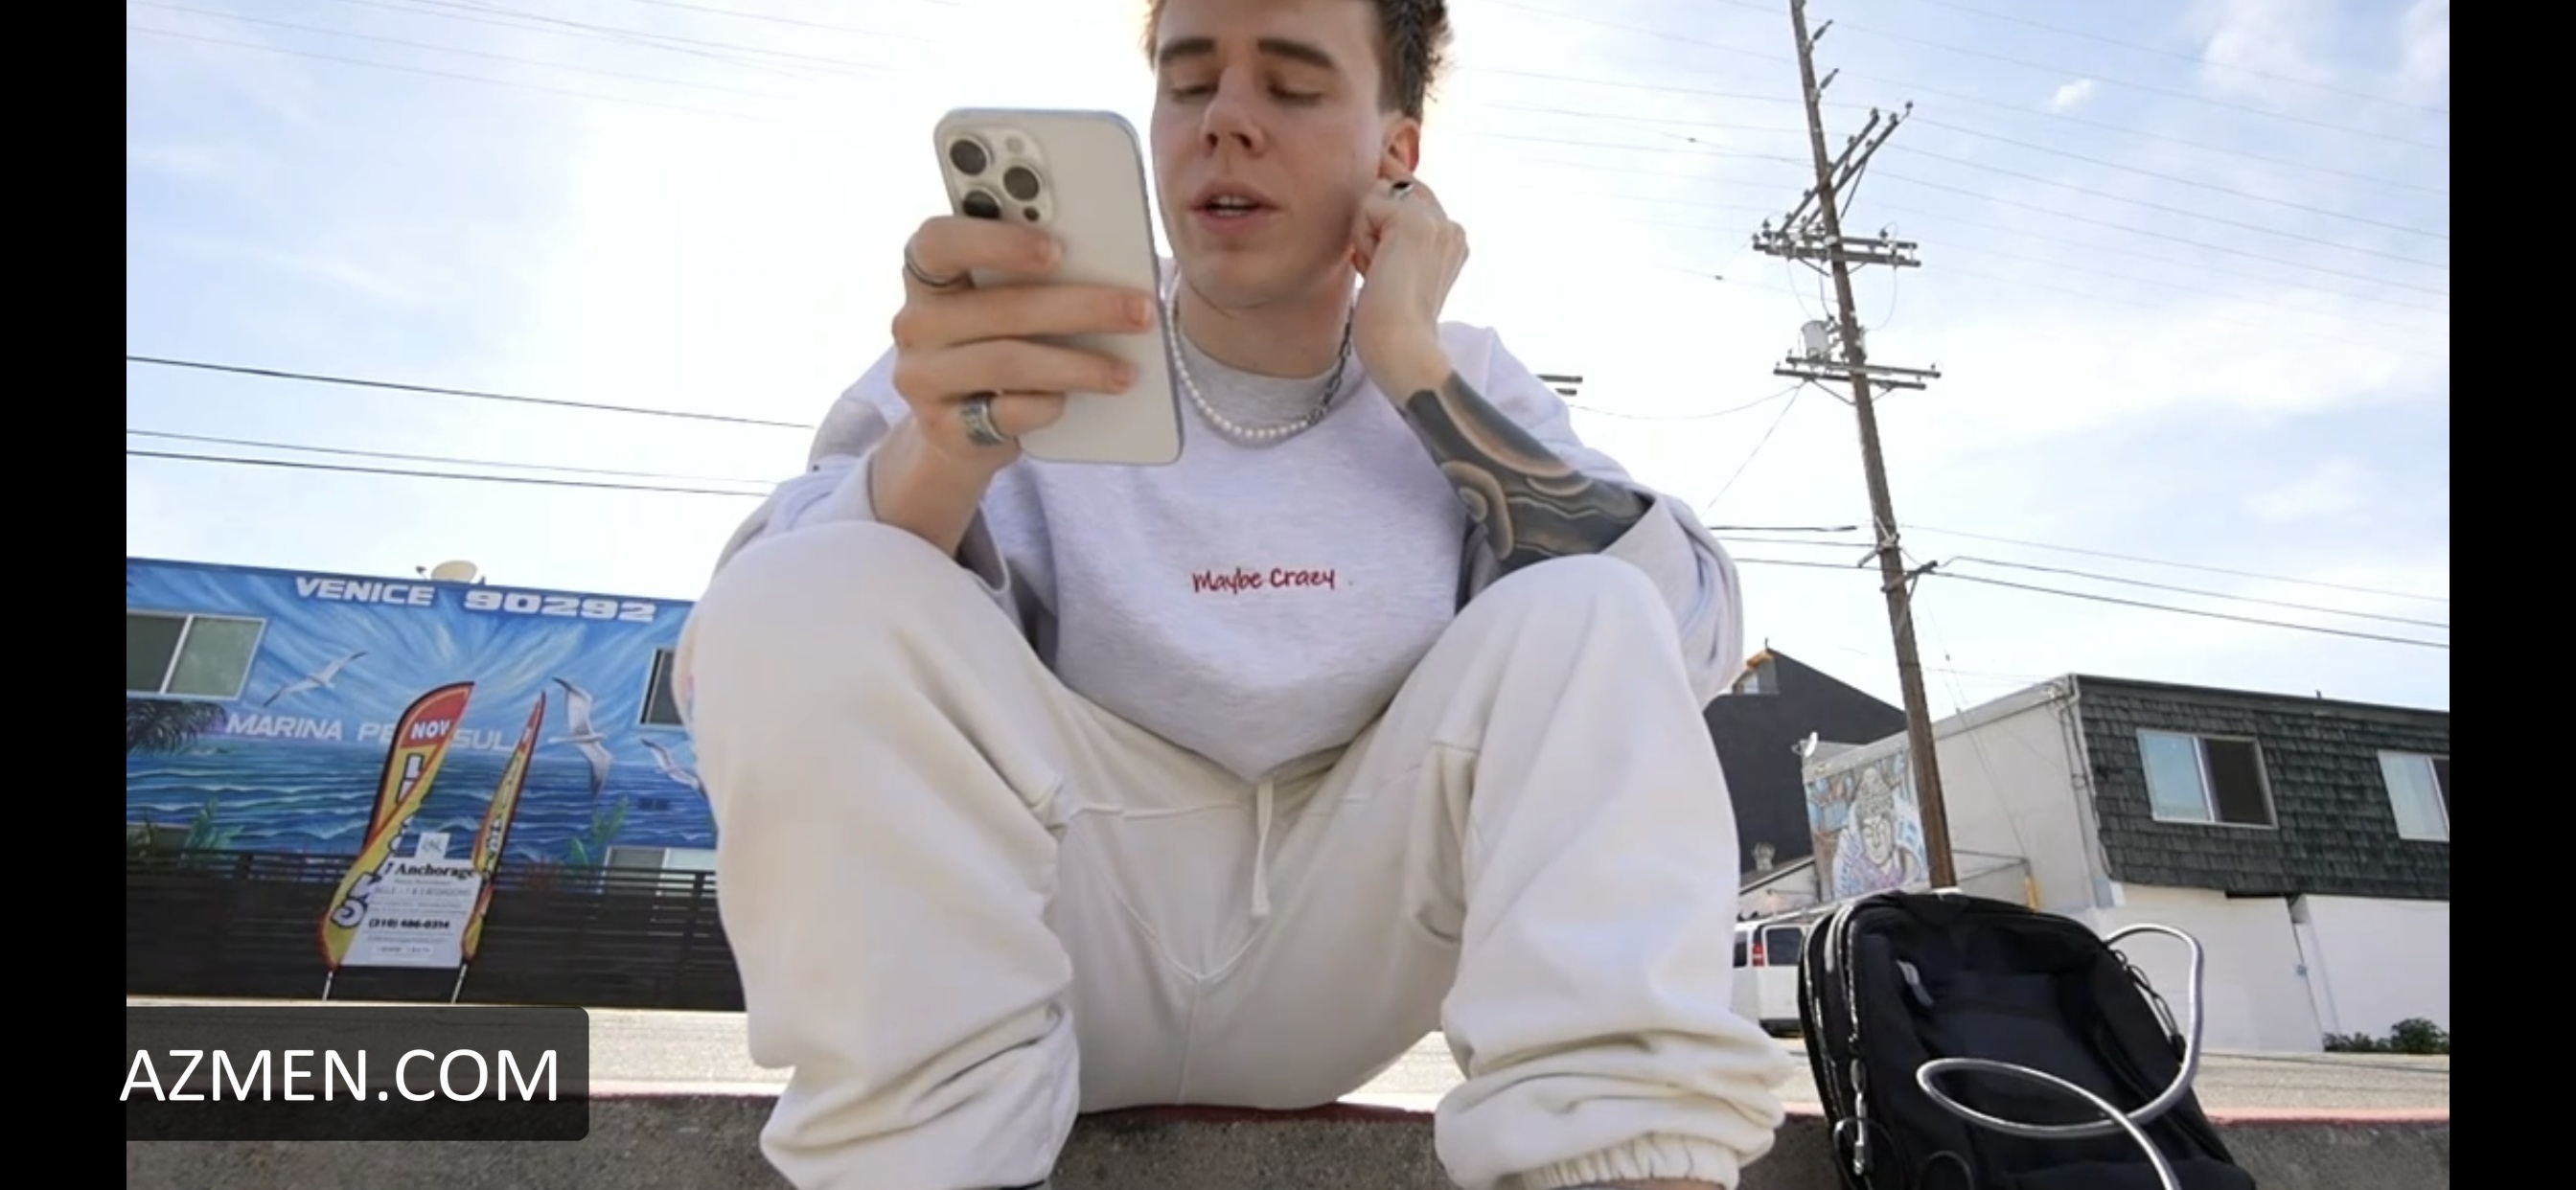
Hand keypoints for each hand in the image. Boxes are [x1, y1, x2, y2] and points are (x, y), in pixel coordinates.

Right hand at [886, 214, 1158, 475]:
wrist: (958, 429)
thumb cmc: (995, 342)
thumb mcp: (1003, 300)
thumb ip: (1035, 273)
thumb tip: (1110, 263)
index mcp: (926, 273)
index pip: (940, 241)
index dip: (997, 241)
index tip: (1058, 248)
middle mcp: (914, 322)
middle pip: (1000, 309)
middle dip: (1080, 307)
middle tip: (1139, 312)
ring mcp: (922, 378)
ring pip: (1007, 363)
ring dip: (1077, 366)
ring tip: (1125, 371)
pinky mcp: (943, 428)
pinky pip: (1005, 414)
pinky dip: (1046, 405)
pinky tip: (1073, 402)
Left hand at [1349, 163, 1467, 395]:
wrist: (1402, 349)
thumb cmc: (1390, 324)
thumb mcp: (1396, 269)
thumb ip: (1394, 233)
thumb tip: (1375, 186)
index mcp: (1453, 238)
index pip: (1408, 197)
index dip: (1382, 224)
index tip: (1386, 269)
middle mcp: (1451, 225)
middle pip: (1391, 189)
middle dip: (1373, 229)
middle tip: (1383, 274)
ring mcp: (1438, 220)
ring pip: (1377, 195)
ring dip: (1366, 236)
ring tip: (1382, 273)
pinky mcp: (1415, 221)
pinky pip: (1367, 205)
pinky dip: (1362, 240)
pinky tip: (1377, 270)